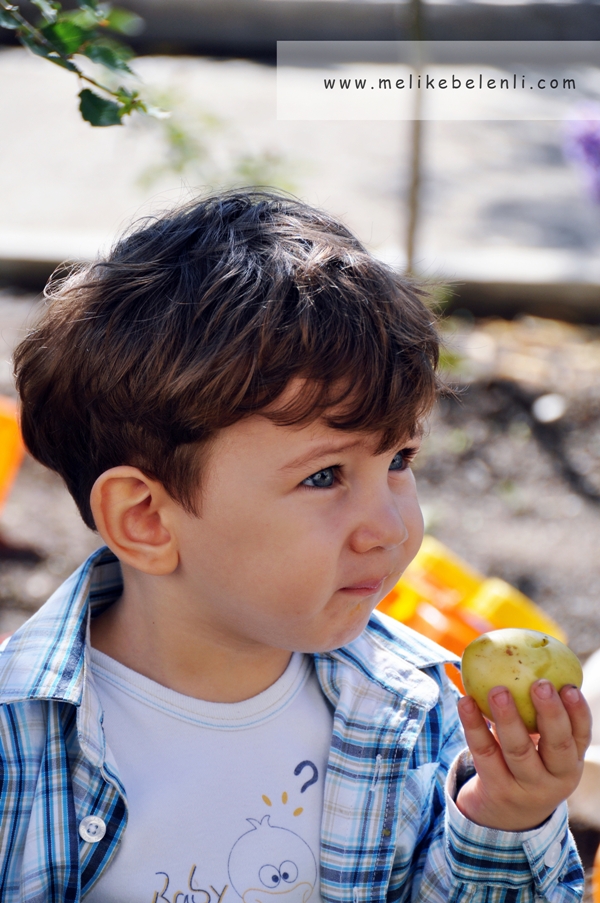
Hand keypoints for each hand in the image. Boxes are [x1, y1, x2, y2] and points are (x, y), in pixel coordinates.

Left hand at [455, 680, 591, 831]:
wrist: (505, 818)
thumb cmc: (527, 765)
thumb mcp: (543, 749)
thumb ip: (540, 714)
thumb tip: (527, 656)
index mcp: (570, 762)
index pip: (580, 735)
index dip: (577, 711)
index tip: (568, 686)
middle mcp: (554, 779)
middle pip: (556, 745)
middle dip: (550, 713)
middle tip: (540, 684)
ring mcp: (525, 788)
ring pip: (518, 750)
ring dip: (508, 717)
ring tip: (498, 689)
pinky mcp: (496, 789)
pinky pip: (484, 753)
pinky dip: (473, 725)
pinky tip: (465, 701)